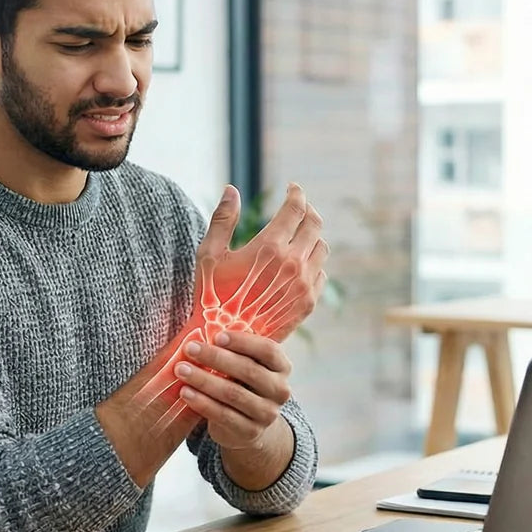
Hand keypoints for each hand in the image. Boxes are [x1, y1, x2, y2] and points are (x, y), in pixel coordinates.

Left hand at [173, 329, 291, 450]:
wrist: (248, 425)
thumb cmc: (241, 383)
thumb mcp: (246, 365)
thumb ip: (234, 350)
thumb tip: (205, 326)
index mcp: (282, 367)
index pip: (267, 350)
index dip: (243, 342)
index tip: (217, 336)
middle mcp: (280, 390)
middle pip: (248, 370)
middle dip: (216, 358)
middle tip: (190, 348)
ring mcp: (267, 413)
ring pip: (233, 394)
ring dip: (204, 380)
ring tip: (181, 370)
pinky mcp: (250, 432)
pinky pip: (223, 415)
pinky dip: (202, 402)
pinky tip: (185, 392)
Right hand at [193, 183, 328, 342]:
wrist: (223, 343)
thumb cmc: (210, 297)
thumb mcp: (209, 255)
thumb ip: (223, 219)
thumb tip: (232, 188)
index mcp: (270, 247)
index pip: (295, 208)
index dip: (295, 193)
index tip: (292, 188)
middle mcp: (293, 263)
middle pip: (315, 224)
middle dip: (307, 210)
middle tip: (298, 207)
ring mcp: (304, 285)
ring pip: (322, 248)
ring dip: (312, 236)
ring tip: (299, 234)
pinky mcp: (308, 304)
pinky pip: (321, 274)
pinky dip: (314, 262)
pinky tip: (300, 262)